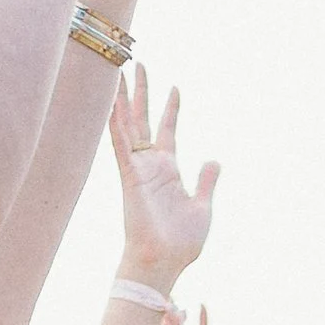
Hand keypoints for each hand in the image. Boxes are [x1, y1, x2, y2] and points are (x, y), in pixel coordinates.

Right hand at [108, 72, 218, 290]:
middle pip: (143, 118)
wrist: (164, 262)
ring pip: (127, 124)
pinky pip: (120, 144)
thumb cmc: (181, 243)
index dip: (172, 109)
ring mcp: (138, 168)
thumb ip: (207, 181)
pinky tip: (110, 102)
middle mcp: (150, 165)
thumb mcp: (202, 207)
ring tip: (118, 69)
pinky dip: (115, 123)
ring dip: (122, 98)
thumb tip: (214, 160)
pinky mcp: (129, 177)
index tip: (175, 87)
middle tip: (137, 62)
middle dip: (141, 91)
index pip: (168, 130)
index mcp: (168, 170)